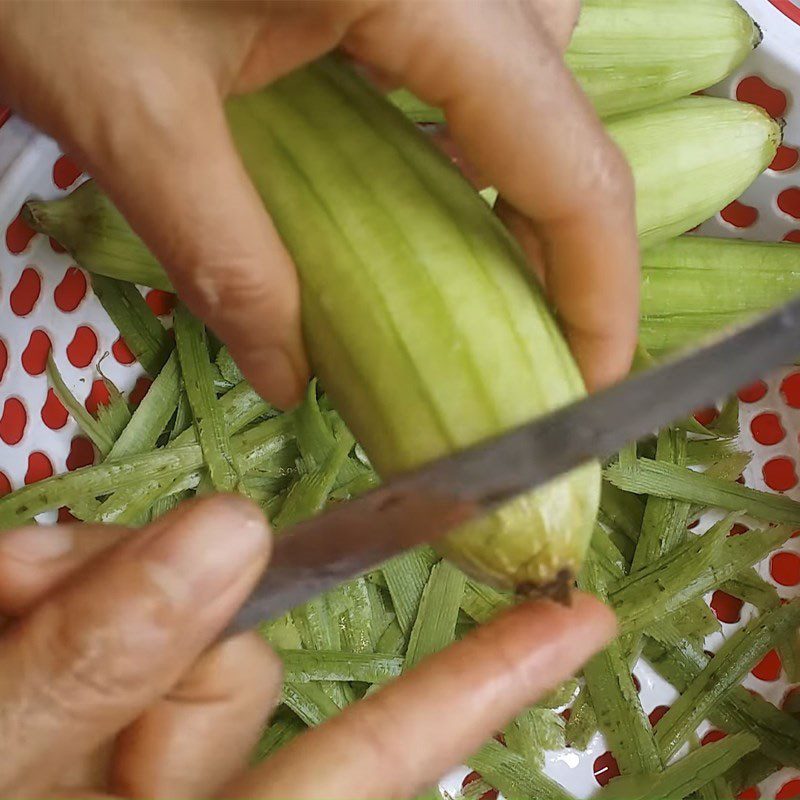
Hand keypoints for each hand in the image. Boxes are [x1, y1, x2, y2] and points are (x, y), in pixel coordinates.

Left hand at [0, 0, 637, 404]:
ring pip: (529, 66)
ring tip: (476, 258)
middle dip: (561, 239)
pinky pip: (474, 38)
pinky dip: (468, 118)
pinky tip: (416, 164)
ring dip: (518, 171)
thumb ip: (222, 257)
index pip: (569, 161)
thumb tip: (283, 374)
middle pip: (564, 113)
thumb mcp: (132, 112)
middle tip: (530, 333)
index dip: (598, 289)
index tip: (591, 377)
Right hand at [0, 495, 614, 798]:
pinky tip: (10, 582)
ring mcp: (123, 750)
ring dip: (88, 592)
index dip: (478, 687)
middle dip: (157, 620)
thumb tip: (223, 533)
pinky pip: (92, 603)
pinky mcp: (77, 691)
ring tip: (10, 593)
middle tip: (52, 592)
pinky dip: (44, 583)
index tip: (576, 619)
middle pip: (240, 666)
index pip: (369, 762)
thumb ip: (91, 665)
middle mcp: (174, 795)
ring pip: (169, 626)